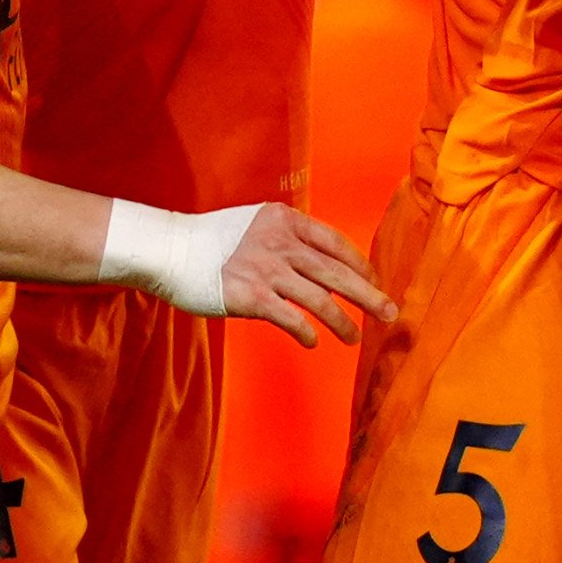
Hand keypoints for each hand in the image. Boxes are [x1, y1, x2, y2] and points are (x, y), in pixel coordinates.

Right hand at [218, 202, 397, 347]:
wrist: (169, 250)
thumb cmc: (214, 242)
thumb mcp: (257, 226)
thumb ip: (289, 242)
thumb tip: (325, 273)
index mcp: (286, 220)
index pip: (335, 243)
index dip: (360, 265)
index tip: (376, 283)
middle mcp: (280, 242)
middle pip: (337, 272)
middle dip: (369, 295)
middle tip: (391, 314)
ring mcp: (266, 269)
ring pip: (319, 299)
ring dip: (342, 321)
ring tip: (356, 338)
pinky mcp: (250, 296)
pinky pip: (289, 317)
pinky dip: (306, 330)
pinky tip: (314, 341)